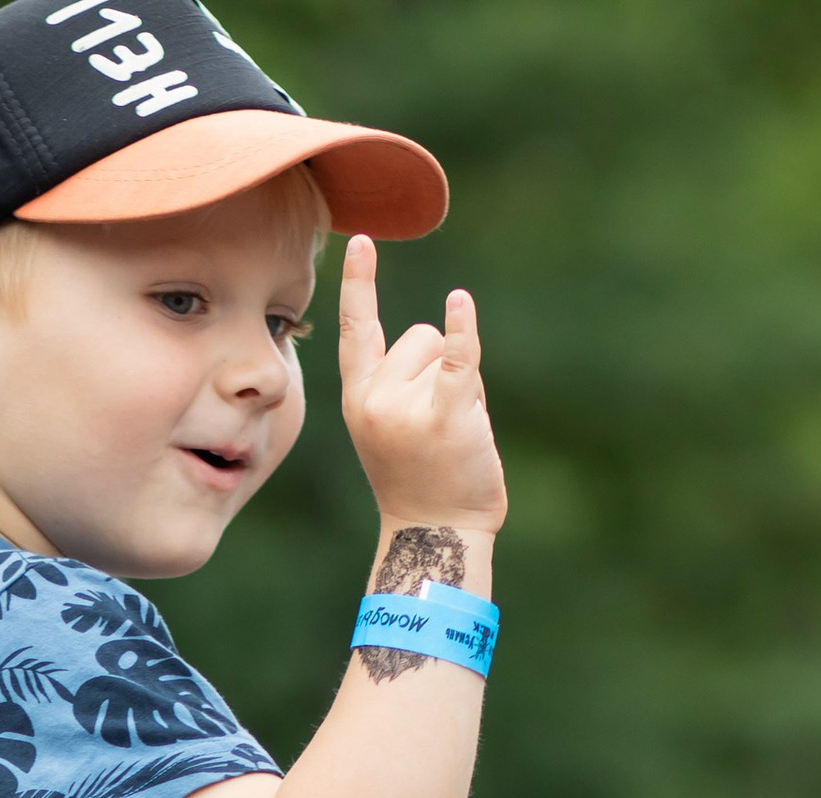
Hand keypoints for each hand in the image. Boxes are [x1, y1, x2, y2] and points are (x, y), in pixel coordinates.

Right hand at [337, 236, 506, 537]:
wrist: (435, 533)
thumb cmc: (421, 479)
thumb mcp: (390, 428)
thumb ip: (399, 382)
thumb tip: (444, 327)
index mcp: (357, 400)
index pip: (356, 330)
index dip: (358, 283)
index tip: (361, 240)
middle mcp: (374, 400)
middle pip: (418, 336)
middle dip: (438, 366)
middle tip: (435, 425)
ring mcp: (406, 408)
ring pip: (446, 351)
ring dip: (462, 381)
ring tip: (454, 431)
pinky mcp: (445, 415)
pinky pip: (457, 359)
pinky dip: (464, 331)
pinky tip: (461, 304)